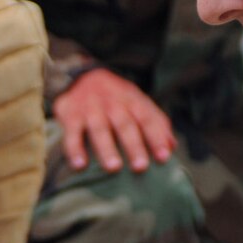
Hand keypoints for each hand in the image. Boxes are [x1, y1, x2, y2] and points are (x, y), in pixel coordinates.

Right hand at [52, 68, 174, 172]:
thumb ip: (156, 122)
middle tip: (140, 167)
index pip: (147, 119)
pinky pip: (72, 132)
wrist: (83, 75)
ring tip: (113, 167)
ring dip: (106, 148)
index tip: (163, 158)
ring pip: (99, 129)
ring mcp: (91, 109)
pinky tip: (80, 164)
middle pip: (125, 125)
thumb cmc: (116, 98)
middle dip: (133, 146)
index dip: (156, 138)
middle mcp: (112, 104)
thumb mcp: (138, 103)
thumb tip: (172, 146)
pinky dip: (74, 149)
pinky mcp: (70, 114)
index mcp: (132, 101)